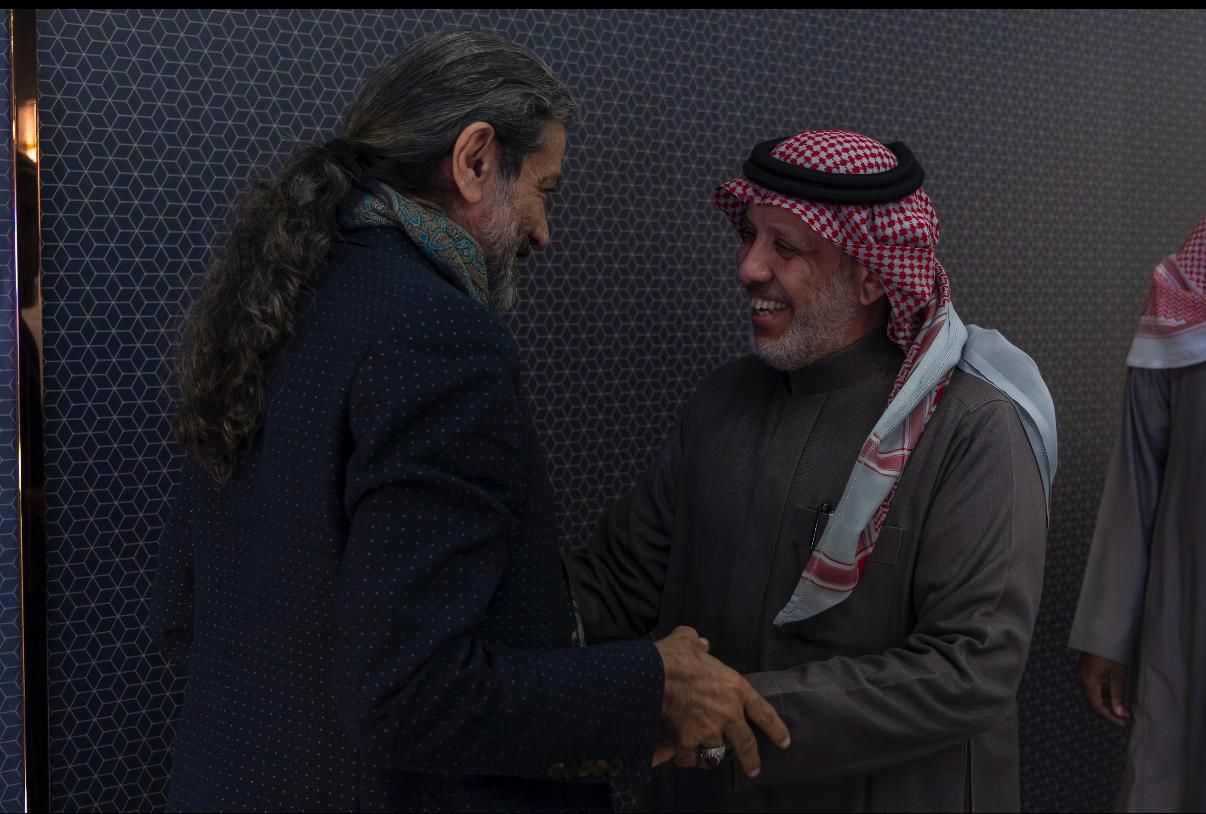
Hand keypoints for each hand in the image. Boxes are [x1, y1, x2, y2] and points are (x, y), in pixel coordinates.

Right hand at [653, 626, 789, 777]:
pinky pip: (690, 756)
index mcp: (735, 688)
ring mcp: (709, 730)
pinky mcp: (689, 740)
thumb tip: (701, 643)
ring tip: (703, 756)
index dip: (775, 728)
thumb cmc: (676, 657)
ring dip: (709, 753)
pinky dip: (686, 757)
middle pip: (746, 743)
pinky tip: (682, 756)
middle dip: (751, 759)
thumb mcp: (690, 640)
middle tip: (753, 769)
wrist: (658, 675)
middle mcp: (728, 714)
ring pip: (714, 751)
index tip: (784, 741)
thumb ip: (699, 643)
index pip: (763, 712)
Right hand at [1077, 651, 1128, 726]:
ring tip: (1123, 707)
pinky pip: (1093, 687)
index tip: (1123, 722)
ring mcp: (1082, 674)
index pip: (1097, 706)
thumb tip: (1120, 713)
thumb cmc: (1111, 651)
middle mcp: (1082, 679)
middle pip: (1094, 701)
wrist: (1102, 633)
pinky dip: (1104, 693)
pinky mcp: (1085, 670)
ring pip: (1094, 695)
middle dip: (1110, 710)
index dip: (1110, 716)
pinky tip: (1115, 695)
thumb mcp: (1118, 674)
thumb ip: (1118, 695)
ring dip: (1108, 702)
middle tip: (1125, 716)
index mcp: (1089, 681)